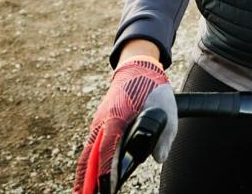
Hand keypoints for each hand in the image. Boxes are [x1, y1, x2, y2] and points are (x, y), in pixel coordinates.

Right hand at [73, 58, 176, 193]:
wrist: (137, 69)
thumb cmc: (151, 89)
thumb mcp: (167, 108)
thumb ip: (166, 135)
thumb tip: (159, 158)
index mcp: (117, 118)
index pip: (107, 150)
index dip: (106, 172)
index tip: (107, 189)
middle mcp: (102, 123)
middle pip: (89, 159)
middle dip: (85, 182)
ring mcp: (98, 125)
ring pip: (86, 155)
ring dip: (84, 176)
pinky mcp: (98, 126)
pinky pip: (89, 149)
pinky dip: (87, 165)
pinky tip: (90, 178)